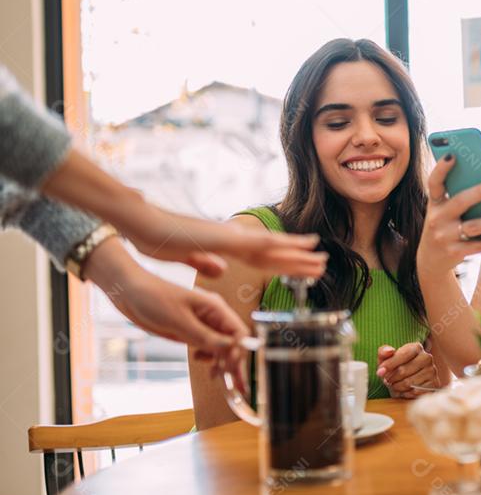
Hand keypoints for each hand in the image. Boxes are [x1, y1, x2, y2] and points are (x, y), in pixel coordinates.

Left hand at [83, 239, 248, 391]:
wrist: (129, 292)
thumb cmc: (153, 298)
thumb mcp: (179, 320)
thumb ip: (205, 336)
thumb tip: (231, 348)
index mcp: (215, 308)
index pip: (239, 332)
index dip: (238, 351)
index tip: (230, 367)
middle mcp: (213, 317)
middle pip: (233, 342)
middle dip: (234, 362)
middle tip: (235, 385)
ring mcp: (202, 324)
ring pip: (221, 346)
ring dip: (222, 362)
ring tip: (216, 376)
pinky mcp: (191, 331)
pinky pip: (207, 346)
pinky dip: (208, 357)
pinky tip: (199, 360)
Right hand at [119, 205, 327, 278]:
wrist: (143, 225)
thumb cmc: (160, 240)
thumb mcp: (188, 256)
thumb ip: (206, 262)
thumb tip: (222, 269)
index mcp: (227, 246)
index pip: (262, 258)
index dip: (283, 264)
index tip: (302, 268)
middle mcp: (234, 239)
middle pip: (273, 253)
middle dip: (299, 260)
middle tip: (324, 264)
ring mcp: (231, 237)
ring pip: (272, 247)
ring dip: (297, 253)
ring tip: (321, 259)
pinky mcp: (224, 237)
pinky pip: (255, 242)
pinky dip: (275, 244)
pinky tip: (293, 246)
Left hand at [376, 343, 437, 398]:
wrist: (410, 380)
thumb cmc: (396, 367)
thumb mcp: (386, 358)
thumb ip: (383, 352)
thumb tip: (389, 351)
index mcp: (416, 347)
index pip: (402, 355)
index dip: (389, 365)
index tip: (379, 372)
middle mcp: (427, 357)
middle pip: (403, 370)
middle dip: (391, 378)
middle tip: (387, 380)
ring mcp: (432, 371)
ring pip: (409, 383)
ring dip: (397, 387)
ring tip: (395, 385)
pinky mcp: (434, 384)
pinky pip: (415, 392)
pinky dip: (406, 393)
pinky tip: (404, 390)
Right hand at [416, 154, 480, 277]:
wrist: (429, 260)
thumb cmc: (445, 226)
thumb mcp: (445, 211)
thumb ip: (461, 197)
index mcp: (435, 203)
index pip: (434, 182)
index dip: (442, 168)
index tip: (453, 155)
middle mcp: (437, 218)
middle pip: (460, 202)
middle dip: (479, 192)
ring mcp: (445, 236)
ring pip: (474, 226)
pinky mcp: (455, 252)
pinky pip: (480, 247)